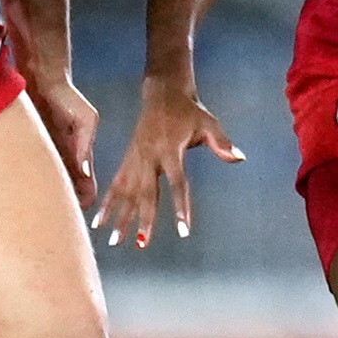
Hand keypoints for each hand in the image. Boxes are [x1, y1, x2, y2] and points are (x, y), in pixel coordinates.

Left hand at [28, 70, 101, 210]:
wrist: (39, 80)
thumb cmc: (66, 97)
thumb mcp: (86, 118)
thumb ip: (85, 143)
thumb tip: (83, 171)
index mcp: (78, 154)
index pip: (85, 184)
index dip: (84, 198)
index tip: (78, 209)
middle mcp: (60, 159)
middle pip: (64, 190)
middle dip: (63, 204)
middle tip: (55, 217)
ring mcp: (40, 156)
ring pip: (44, 185)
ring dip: (43, 197)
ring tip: (37, 211)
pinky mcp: (22, 151)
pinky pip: (24, 173)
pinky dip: (25, 185)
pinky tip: (18, 195)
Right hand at [97, 76, 241, 243]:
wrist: (163, 93)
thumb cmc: (189, 111)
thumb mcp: (208, 123)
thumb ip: (222, 142)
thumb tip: (240, 158)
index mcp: (170, 150)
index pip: (177, 183)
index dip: (180, 207)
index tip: (182, 230)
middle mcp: (149, 157)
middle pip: (147, 193)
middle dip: (144, 219)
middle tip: (142, 244)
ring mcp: (135, 159)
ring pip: (127, 192)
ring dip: (120, 217)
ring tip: (115, 243)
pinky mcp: (127, 159)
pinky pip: (115, 184)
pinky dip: (107, 203)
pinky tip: (97, 223)